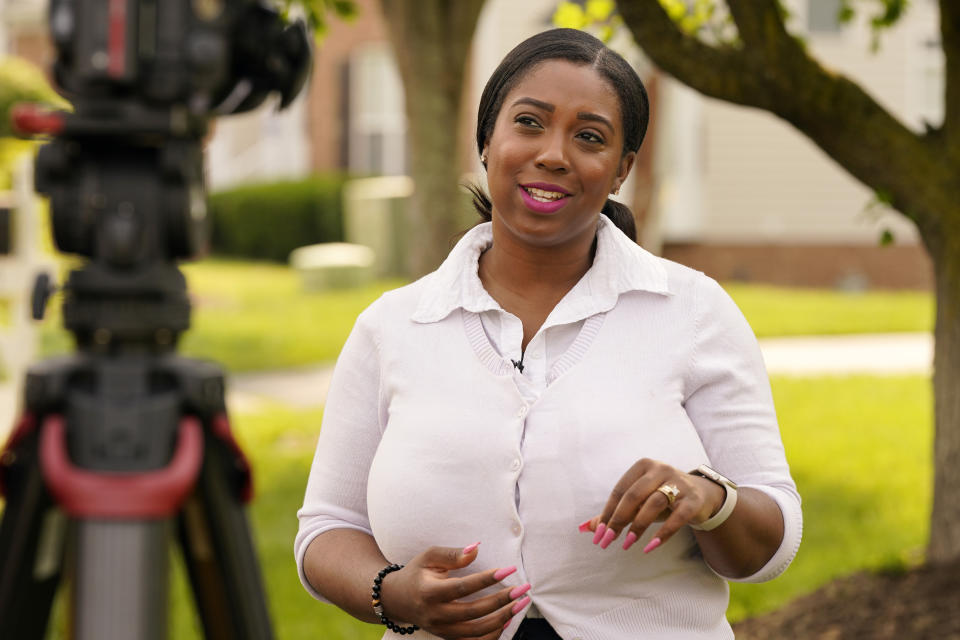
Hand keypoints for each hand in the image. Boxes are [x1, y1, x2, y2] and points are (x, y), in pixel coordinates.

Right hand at [378, 543, 531, 638]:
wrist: (397, 599)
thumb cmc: (417, 573)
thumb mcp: (429, 556)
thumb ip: (453, 554)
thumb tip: (476, 548)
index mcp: (429, 592)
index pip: (463, 587)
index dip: (486, 579)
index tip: (508, 570)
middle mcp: (435, 615)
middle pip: (474, 612)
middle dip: (501, 600)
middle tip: (522, 588)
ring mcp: (441, 630)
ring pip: (476, 632)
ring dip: (502, 619)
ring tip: (520, 604)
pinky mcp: (447, 638)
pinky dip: (492, 634)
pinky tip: (506, 619)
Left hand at [580, 458, 725, 551]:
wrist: (702, 495)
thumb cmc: (662, 497)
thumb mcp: (639, 502)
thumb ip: (613, 513)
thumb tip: (584, 528)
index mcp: (643, 466)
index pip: (620, 490)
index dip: (607, 513)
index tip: (599, 535)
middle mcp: (660, 470)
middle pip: (634, 495)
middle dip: (618, 519)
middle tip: (607, 541)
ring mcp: (679, 483)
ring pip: (654, 503)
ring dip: (638, 525)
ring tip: (627, 544)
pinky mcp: (694, 500)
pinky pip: (678, 516)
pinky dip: (663, 533)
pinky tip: (649, 547)